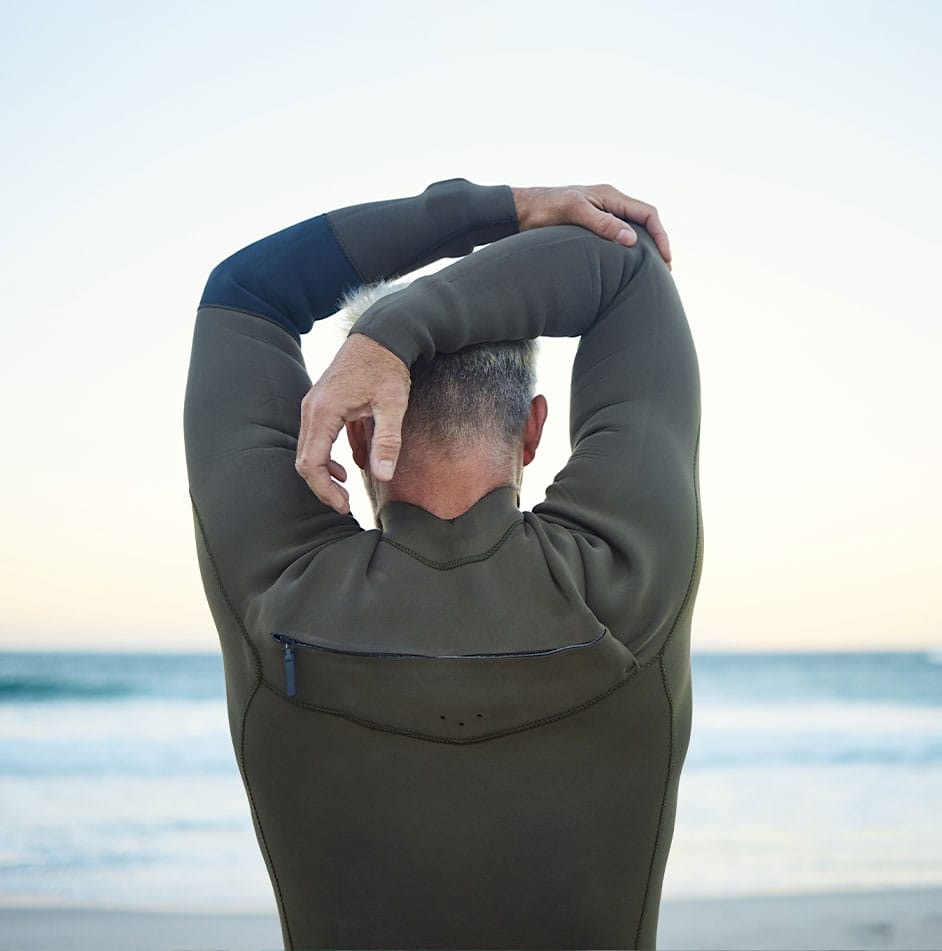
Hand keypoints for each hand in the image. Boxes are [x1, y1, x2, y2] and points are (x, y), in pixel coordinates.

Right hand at [295, 334, 409, 512]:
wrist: (382, 334)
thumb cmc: (387, 367)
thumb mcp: (393, 404)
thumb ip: (387, 441)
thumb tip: (383, 476)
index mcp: (324, 412)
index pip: (312, 464)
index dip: (325, 490)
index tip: (344, 506)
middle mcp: (312, 409)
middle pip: (306, 459)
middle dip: (323, 487)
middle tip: (345, 505)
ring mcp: (314, 405)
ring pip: (311, 449)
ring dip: (326, 472)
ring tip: (347, 490)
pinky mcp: (323, 403)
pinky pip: (319, 437)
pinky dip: (331, 456)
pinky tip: (351, 465)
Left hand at [512, 184, 670, 265]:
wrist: (521, 210)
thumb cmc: (545, 209)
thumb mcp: (574, 213)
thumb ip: (602, 223)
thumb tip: (632, 239)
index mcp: (610, 196)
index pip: (648, 214)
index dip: (661, 236)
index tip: (666, 259)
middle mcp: (609, 203)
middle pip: (644, 222)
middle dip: (657, 245)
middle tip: (664, 271)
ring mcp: (601, 214)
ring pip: (632, 230)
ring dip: (644, 249)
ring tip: (650, 272)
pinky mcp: (591, 226)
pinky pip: (617, 237)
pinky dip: (627, 251)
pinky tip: (626, 268)